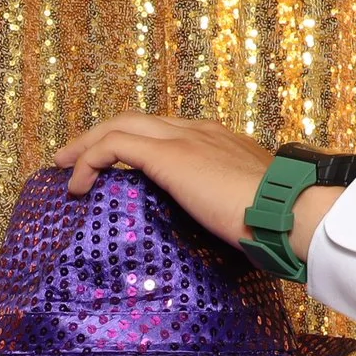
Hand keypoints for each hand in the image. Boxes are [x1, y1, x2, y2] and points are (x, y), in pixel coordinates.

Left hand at [53, 113, 342, 264]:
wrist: (291, 210)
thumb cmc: (277, 221)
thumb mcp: (244, 210)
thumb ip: (224, 210)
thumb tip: (220, 235)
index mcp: (217, 141)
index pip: (164, 132)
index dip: (132, 144)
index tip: (111, 167)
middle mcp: (198, 131)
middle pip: (135, 121)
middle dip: (98, 137)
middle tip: (71, 160)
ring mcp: (184, 138)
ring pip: (119, 125)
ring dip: (85, 145)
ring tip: (63, 168)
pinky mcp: (169, 154)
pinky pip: (114, 146)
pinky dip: (90, 160)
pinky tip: (78, 185)